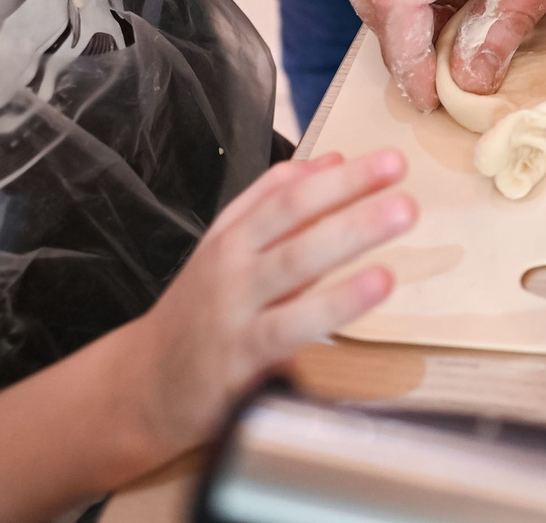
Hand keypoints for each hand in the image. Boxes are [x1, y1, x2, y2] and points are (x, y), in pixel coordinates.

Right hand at [116, 150, 413, 457]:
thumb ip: (272, 202)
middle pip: (292, 217)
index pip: (288, 194)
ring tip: (401, 213)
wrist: (144, 387)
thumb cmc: (198, 314)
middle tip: (399, 168)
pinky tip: (376, 285)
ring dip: (351, 233)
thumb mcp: (225, 249)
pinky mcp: (243, 356)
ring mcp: (236, 309)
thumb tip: (330, 161)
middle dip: (349, 190)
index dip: (339, 175)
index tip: (389, 159)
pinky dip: (335, 301)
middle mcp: (232, 266)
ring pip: (296, 262)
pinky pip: (293, 324)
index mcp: (232, 236)